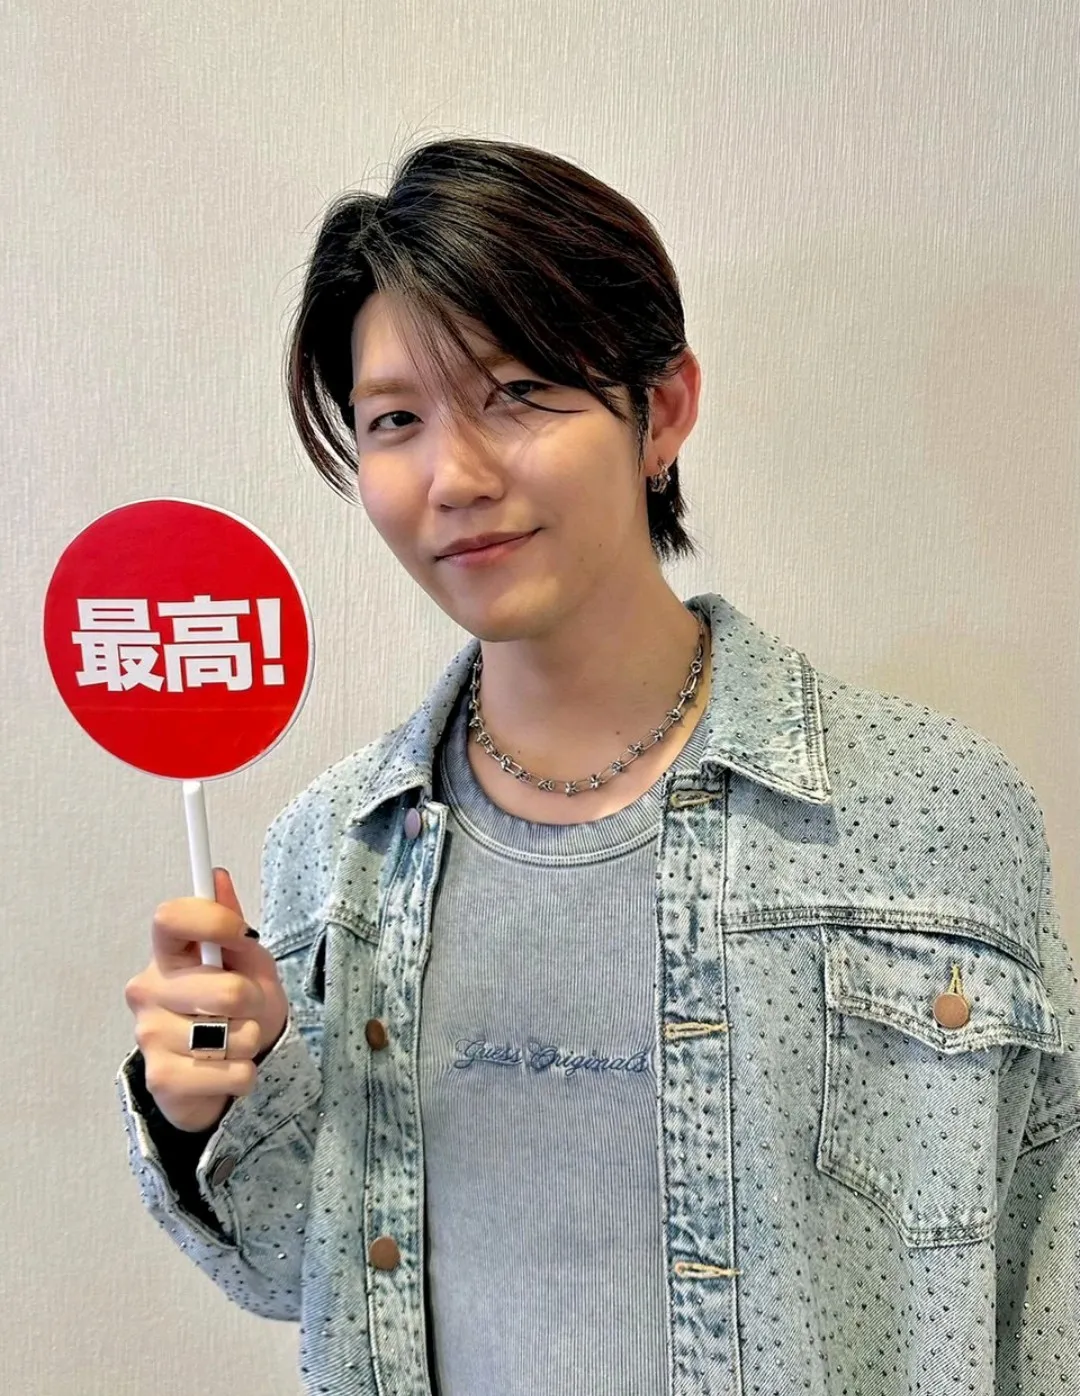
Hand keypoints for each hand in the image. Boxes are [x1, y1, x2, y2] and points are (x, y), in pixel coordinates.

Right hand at [124, 867, 288, 1131]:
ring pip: (234, 1037)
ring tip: (235, 1041)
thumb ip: (232, 923)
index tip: (238, 933)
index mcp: (167, 954)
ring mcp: (150, 1036)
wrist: (225, 1068)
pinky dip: (245, 1074)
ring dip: (250, 1041)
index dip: (211, 920)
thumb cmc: (236, 1006)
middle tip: (246, 1008)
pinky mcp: (162, 1078)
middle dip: (253, 1003)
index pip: (170, 919)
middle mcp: (148, 990)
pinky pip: (232, 1073)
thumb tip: (217, 876)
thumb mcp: (246, 961)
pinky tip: (227, 1070)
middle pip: (226, 991)